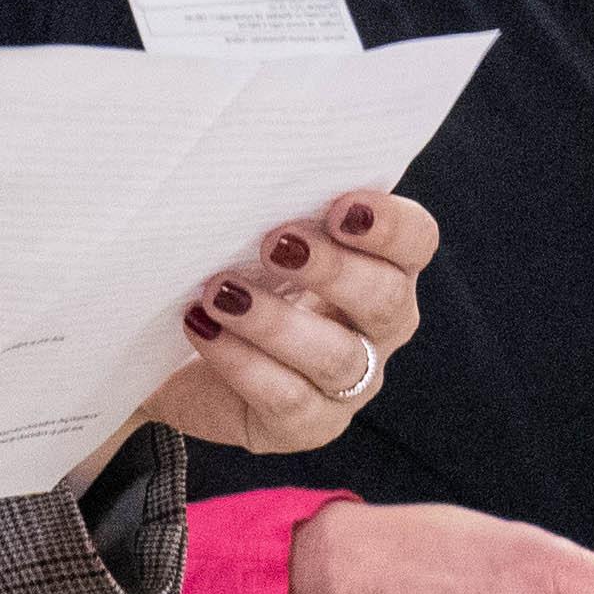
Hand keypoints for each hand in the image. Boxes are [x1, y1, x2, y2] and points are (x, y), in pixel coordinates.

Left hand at [142, 191, 435, 456]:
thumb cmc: (230, 280)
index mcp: (380, 267)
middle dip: (334, 270)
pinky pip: (287, 398)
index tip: (339, 207)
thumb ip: (272, 207)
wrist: (176, 361)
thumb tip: (246, 168)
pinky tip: (202, 329)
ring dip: (279, 321)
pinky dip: (242, 361)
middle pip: (388, 300)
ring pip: (338, 356)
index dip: (389, 225)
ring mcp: (348, 384)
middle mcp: (377, 328)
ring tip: (221, 292)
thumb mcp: (252, 238)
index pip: (416, 242)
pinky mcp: (307, 426)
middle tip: (275, 243)